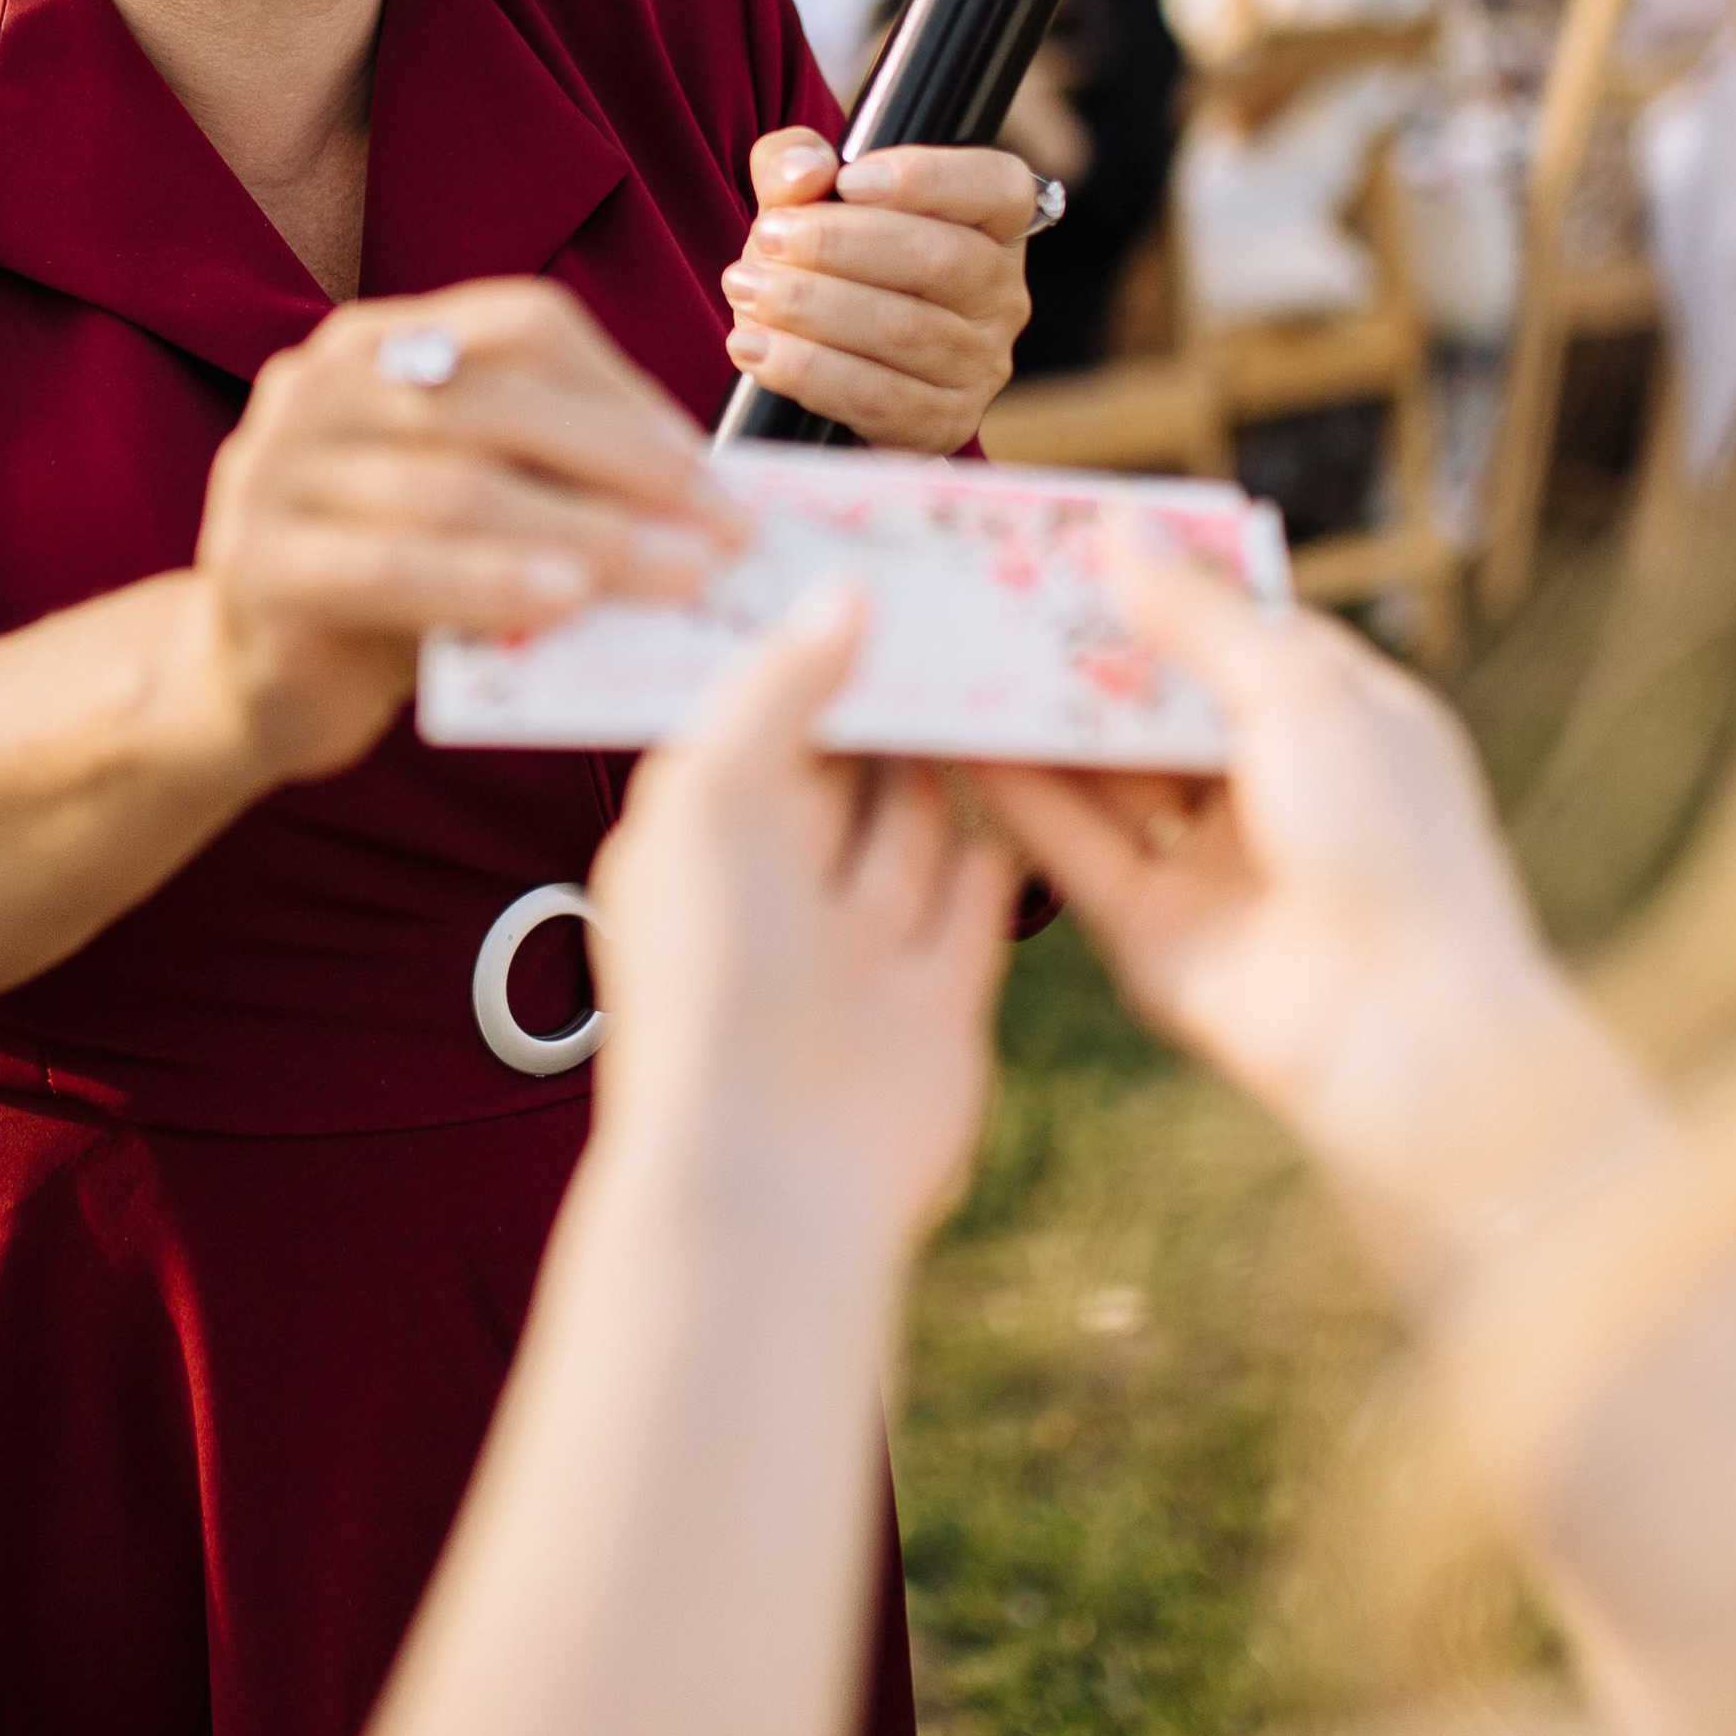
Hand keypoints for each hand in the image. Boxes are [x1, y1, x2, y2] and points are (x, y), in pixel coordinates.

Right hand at [195, 279, 745, 783]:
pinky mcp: (255, 564)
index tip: (711, 467)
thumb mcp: (475, 514)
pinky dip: (486, 582)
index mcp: (379, 343)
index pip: (523, 327)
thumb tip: (707, 503)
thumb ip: (552, 486)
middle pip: (499, 403)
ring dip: (582, 531)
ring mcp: (274, 469)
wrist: (254, 685)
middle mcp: (318, 385)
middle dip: (629, 468)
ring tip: (674, 575)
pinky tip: (563, 603)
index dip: (626, 390)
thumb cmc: (392, 592)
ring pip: (455, 487)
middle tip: (725, 532)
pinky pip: (390, 567)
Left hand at [590, 585, 1013, 1241]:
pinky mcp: (937, 998)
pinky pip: (977, 900)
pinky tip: (1039, 773)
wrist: (772, 1169)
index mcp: (697, 843)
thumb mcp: (716, 794)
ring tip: (1004, 664)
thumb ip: (778, 687)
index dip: (802, 650)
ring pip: (913, 827)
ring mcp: (856, 949)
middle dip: (890, 694)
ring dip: (952, 757)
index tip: (863, 566)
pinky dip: (1005, 840)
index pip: (752, 722)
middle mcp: (774, 894)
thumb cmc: (711, 981)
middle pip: (841, 768)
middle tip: (957, 599)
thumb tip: (842, 595)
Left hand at [721, 129, 1029, 450]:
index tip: (849, 180)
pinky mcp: (943, 424)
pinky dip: (808, 371)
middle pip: (938, 259)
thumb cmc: (826, 267)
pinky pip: (877, 398)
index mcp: (993, 225)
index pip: (995, 188)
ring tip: (747, 289)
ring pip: (902, 331)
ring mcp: (979, 365)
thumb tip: (805, 171)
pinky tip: (754, 347)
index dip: (927, 178)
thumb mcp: (805, 202)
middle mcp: (1000, 295)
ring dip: (812, 308)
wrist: (823, 364)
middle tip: (768, 237)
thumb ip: (796, 165)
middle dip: (839, 245)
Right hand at [970, 548, 1658, 1284]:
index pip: (1230, 627)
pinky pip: (1072, 845)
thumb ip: (1198, 616)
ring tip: (949, 646)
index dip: (1155, 580)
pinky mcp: (1149, 927)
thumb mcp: (1300, 694)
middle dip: (1075, 647)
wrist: (1400, 1031)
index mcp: (1334, 715)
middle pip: (1152, 698)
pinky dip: (1016, 794)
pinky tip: (955, 737)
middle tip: (983, 585)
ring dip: (1032, 715)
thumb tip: (1118, 529)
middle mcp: (1268, 783)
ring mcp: (1207, 858)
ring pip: (1103, 771)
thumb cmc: (1387, 841)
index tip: (1065, 533)